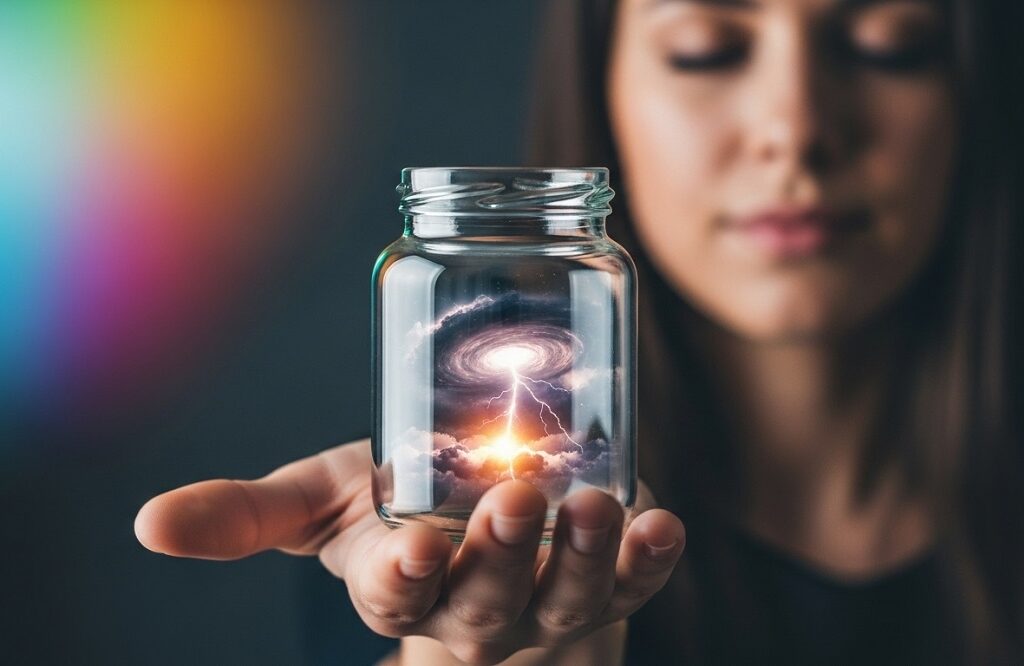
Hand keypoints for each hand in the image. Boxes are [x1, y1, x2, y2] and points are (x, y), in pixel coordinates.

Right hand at [134, 438, 684, 664]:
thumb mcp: (328, 504)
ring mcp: (548, 599)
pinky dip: (648, 558)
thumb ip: (249, 514)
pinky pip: (632, 581)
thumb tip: (147, 525)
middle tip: (514, 500)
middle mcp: (476, 603)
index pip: (396, 599)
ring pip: (565, 594)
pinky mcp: (608, 578)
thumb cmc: (404, 513)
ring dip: (582, 557)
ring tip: (592, 507)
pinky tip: (661, 524)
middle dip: (500, 556)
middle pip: (486, 598)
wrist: (491, 533)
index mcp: (402, 585)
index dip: (403, 580)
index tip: (413, 549)